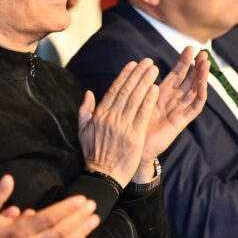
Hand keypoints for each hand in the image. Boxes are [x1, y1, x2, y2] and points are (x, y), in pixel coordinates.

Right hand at [78, 60, 159, 185]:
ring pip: (135, 99)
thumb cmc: (93, 154)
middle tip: (147, 62)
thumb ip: (85, 110)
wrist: (103, 175)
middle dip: (138, 74)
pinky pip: (142, 113)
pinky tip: (155, 89)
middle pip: (127, 91)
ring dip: (145, 82)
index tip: (132, 65)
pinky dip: (148, 100)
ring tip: (154, 70)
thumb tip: (89, 93)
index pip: (114, 90)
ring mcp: (123, 126)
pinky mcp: (134, 135)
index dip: (124, 76)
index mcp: (100, 114)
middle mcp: (111, 117)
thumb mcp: (83, 130)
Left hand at [139, 49, 207, 176]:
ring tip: (205, 64)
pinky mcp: (181, 122)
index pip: (177, 74)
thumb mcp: (135, 100)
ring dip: (201, 78)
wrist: (133, 148)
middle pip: (189, 80)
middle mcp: (173, 100)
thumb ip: (139, 85)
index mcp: (162, 93)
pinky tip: (202, 85)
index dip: (183, 62)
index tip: (189, 48)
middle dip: (196, 66)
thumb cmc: (132, 125)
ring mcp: (178, 110)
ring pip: (194, 91)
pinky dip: (200, 96)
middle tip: (203, 52)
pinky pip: (194, 108)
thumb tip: (138, 65)